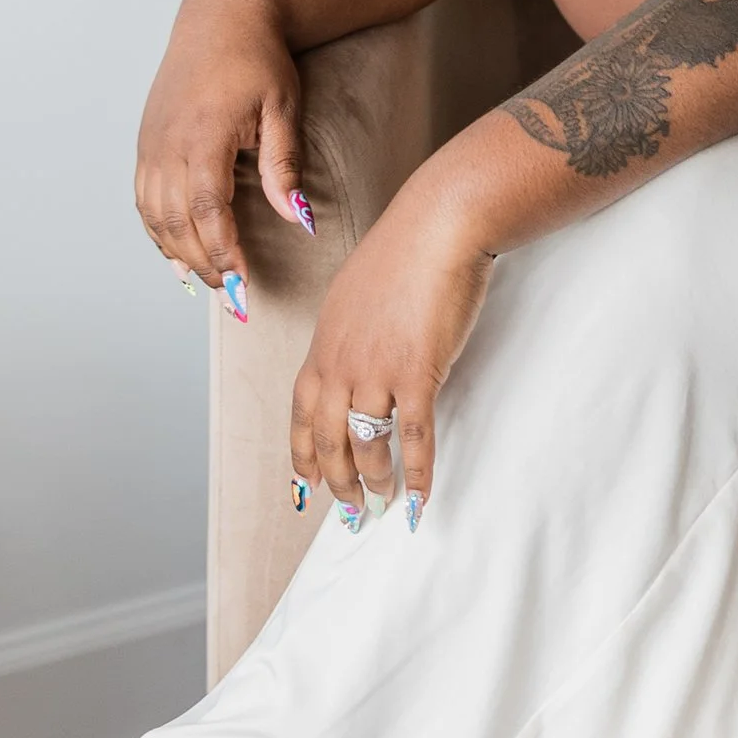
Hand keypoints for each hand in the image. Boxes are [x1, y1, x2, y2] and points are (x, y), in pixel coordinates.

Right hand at [136, 0, 309, 289]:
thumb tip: (297, 219)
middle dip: (202, 263)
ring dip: (177, 252)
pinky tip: (173, 252)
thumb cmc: (258, 58)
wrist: (222, 16)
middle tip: (231, 295)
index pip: (210, 212)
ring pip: (155, 215)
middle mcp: (168, 145)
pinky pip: (143, 197)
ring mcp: (152, 144)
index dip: (222, 253)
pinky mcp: (146, 141)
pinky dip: (156, 229)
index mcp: (203, 138)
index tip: (240, 285)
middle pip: (178, 222)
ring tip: (205, 281)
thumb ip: (284, 166)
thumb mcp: (282, 108)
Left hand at [291, 178, 493, 521]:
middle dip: (337, 482)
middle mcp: (340, 365)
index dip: (302, 454)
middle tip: (350, 510)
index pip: (301, 414)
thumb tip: (354, 355)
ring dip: (373, 482)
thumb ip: (348, 332)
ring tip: (382, 504)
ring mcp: (376, 373)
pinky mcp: (416, 375)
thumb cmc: (402, 252)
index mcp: (323, 345)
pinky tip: (418, 499)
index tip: (306, 485)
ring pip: (366, 446)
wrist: (436, 228)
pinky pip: (413, 439)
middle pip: (327, 441)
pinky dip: (415, 475)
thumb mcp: (353, 294)